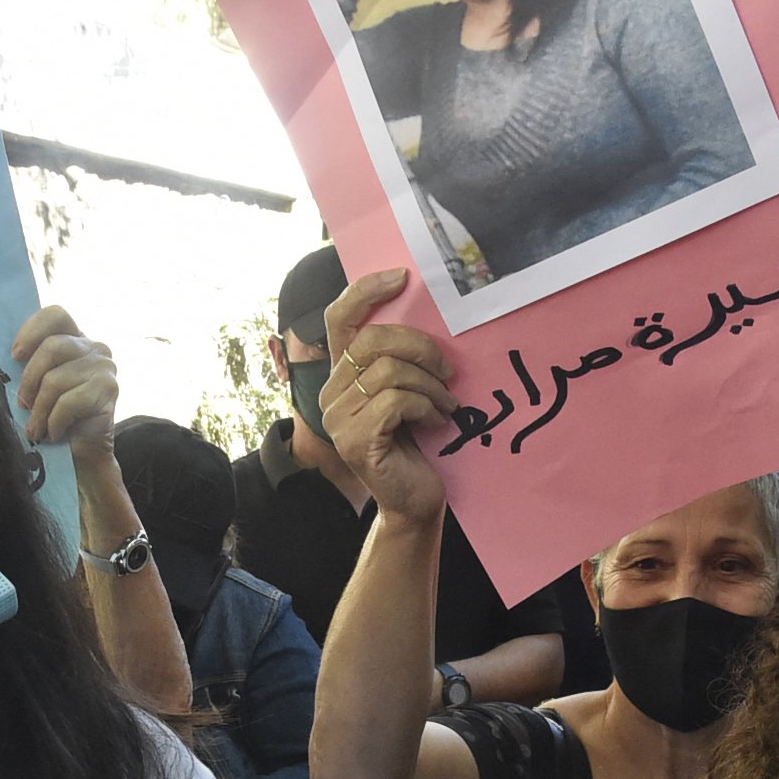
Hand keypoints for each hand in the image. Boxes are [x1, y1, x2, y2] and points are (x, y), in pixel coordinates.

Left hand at [12, 306, 118, 462]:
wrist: (82, 454)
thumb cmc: (54, 416)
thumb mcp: (39, 383)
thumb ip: (30, 361)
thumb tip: (4, 352)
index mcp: (77, 340)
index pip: (56, 315)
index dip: (32, 330)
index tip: (15, 355)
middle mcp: (96, 349)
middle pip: (52, 347)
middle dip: (30, 379)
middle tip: (22, 403)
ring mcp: (106, 369)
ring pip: (56, 379)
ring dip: (40, 409)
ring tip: (36, 428)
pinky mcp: (110, 391)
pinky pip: (69, 401)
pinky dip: (55, 421)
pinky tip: (54, 433)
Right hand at [322, 269, 459, 527]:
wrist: (414, 502)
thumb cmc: (416, 447)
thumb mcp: (407, 395)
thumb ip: (400, 362)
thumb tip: (426, 317)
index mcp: (341, 376)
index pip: (340, 319)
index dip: (367, 291)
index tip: (403, 277)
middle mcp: (330, 394)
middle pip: (373, 341)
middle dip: (421, 348)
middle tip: (448, 371)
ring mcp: (338, 419)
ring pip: (389, 372)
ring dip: (430, 385)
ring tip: (447, 404)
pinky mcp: (355, 441)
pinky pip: (396, 401)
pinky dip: (426, 407)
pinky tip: (438, 422)